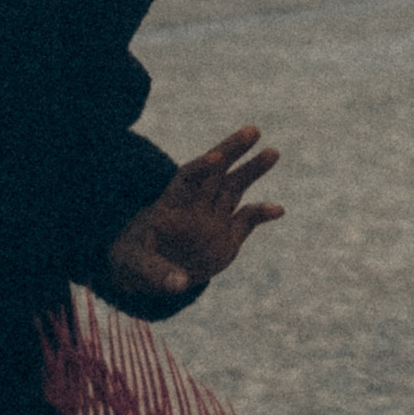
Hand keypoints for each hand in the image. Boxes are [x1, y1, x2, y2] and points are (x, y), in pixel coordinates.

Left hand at [105, 126, 282, 308]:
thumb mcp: (137, 267)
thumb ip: (158, 273)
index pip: (186, 179)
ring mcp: (212, 219)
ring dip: (253, 169)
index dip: (201, 168)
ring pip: (234, 187)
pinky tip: (279, 210)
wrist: (146, 272)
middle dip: (232, 150)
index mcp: (170, 205)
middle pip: (215, 171)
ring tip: (273, 152)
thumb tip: (178, 284)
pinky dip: (262, 213)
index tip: (216, 158)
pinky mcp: (225, 237)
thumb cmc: (134, 261)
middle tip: (252, 130)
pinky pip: (246, 220)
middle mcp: (194, 205)